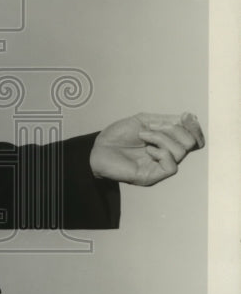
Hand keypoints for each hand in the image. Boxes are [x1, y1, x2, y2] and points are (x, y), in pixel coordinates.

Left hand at [90, 112, 204, 186]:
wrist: (98, 148)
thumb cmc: (118, 135)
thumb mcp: (143, 121)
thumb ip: (167, 120)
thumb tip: (190, 117)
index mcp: (167, 141)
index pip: (194, 138)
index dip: (195, 127)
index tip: (186, 116)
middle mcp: (167, 155)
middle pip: (191, 143)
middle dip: (176, 130)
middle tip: (154, 127)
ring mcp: (161, 166)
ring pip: (181, 151)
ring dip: (161, 138)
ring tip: (143, 136)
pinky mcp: (153, 176)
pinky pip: (171, 166)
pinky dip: (161, 152)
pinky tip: (147, 150)